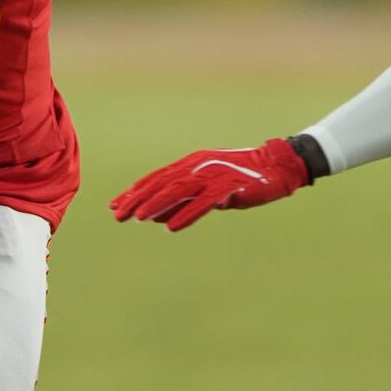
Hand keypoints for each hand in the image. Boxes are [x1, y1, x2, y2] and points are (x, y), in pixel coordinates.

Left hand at [111, 138, 308, 231]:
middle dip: (138, 199)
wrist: (275, 167)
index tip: (115, 205)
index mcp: (192, 164)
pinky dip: (186, 214)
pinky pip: (204, 202)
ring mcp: (213, 175)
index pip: (157, 178)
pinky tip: (171, 226)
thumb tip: (154, 215)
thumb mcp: (207, 190)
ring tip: (138, 218)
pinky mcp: (229, 187)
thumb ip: (182, 200)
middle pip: (162, 183)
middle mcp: (198, 166)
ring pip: (178, 190)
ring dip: (156, 204)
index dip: (135, 191)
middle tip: (117, 214)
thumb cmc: (241, 178)